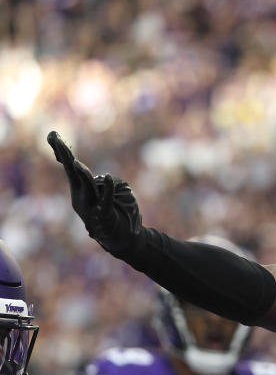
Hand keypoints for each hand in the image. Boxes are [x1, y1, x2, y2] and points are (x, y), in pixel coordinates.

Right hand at [47, 131, 143, 256]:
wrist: (123, 239)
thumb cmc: (116, 213)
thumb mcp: (112, 192)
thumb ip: (106, 183)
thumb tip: (104, 178)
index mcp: (81, 190)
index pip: (70, 167)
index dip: (62, 152)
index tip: (53, 134)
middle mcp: (81, 197)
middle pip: (72, 173)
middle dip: (64, 155)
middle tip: (56, 139)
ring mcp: (91, 207)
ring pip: (86, 187)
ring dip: (82, 175)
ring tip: (76, 162)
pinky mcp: (104, 216)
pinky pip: (105, 201)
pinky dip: (107, 190)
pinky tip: (106, 178)